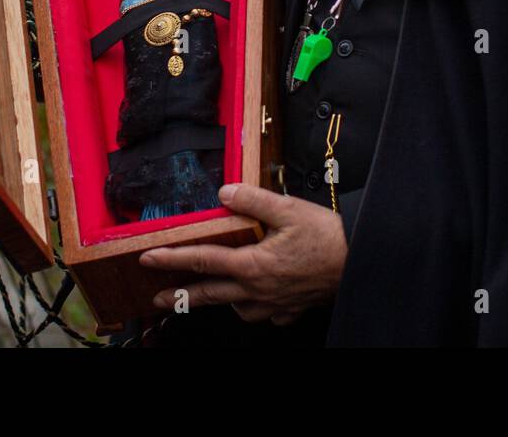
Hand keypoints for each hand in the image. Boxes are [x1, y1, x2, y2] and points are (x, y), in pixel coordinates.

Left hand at [139, 183, 346, 323]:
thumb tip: (225, 192)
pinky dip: (254, 308)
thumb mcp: (288, 209)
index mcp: (252, 264)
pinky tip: (256, 301)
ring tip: (208, 294)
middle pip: (210, 294)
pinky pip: (263, 316)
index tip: (148, 258)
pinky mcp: (290, 310)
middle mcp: (257, 290)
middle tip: (157, 298)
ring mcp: (273, 305)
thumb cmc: (327, 237)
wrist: (360, 262)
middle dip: (180, 295)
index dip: (172, 259)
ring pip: (236, 309)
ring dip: (219, 302)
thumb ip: (252, 200)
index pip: (203, 260)